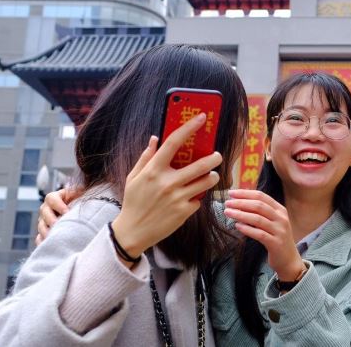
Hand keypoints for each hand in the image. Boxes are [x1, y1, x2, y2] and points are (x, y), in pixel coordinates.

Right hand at [36, 186, 84, 245]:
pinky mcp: (45, 231)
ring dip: (46, 231)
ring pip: (41, 225)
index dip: (57, 205)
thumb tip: (96, 198)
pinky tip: (49, 244)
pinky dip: (43, 241)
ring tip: (54, 236)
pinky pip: (40, 237)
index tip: (66, 212)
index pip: (51, 198)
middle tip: (58, 225)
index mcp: (57, 197)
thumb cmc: (86, 202)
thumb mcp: (85, 196)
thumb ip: (84, 196)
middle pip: (44, 211)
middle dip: (50, 219)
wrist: (85, 213)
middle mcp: (48, 208)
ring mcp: (45, 220)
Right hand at [111, 113, 221, 263]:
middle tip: (217, 155)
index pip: (173, 143)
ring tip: (210, 176)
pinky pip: (199, 199)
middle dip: (214, 158)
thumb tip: (155, 138)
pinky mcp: (184, 211)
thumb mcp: (133, 178)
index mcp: (153, 170)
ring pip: (207, 182)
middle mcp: (167, 182)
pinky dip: (197, 197)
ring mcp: (177, 197)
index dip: (189, 128)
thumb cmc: (133, 202)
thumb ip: (146, 157)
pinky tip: (190, 199)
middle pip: (200, 165)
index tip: (201, 118)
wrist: (133, 232)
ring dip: (212, 177)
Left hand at [224, 189, 304, 281]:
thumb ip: (261, 212)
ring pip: (258, 219)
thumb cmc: (276, 238)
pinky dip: (247, 229)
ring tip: (228, 213)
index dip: (245, 193)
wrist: (289, 259)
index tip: (232, 193)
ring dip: (241, 214)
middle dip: (241, 203)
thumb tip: (240, 201)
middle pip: (259, 205)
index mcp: (280, 210)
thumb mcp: (272, 222)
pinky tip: (237, 226)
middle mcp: (281, 218)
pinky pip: (259, 234)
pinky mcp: (276, 243)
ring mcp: (280, 230)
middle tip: (227, 203)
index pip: (262, 196)